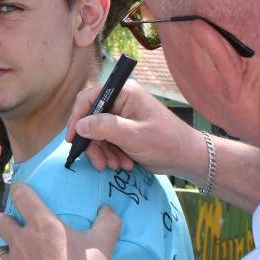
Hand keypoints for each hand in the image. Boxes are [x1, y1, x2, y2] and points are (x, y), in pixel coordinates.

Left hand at [0, 186, 121, 259]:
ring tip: (16, 258)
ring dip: (4, 252)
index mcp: (42, 225)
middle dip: (9, 224)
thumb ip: (108, 221)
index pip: (21, 195)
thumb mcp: (103, 244)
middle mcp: (21, 241)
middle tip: (21, 231)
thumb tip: (107, 208)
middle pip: (2, 222)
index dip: (20, 190)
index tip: (22, 191)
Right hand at [66, 80, 199, 175]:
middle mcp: (121, 101)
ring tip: (116, 166)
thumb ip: (104, 128)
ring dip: (104, 152)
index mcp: (124, 92)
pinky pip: (108, 141)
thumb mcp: (133, 136)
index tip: (72, 139)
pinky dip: (111, 154)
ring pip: (98, 134)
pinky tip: (123, 164)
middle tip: (99, 163)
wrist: (187, 158)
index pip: (89, 98)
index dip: (77, 117)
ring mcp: (123, 116)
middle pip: (92, 119)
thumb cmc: (165, 142)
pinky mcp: (125, 131)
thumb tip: (79, 125)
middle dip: (94, 143)